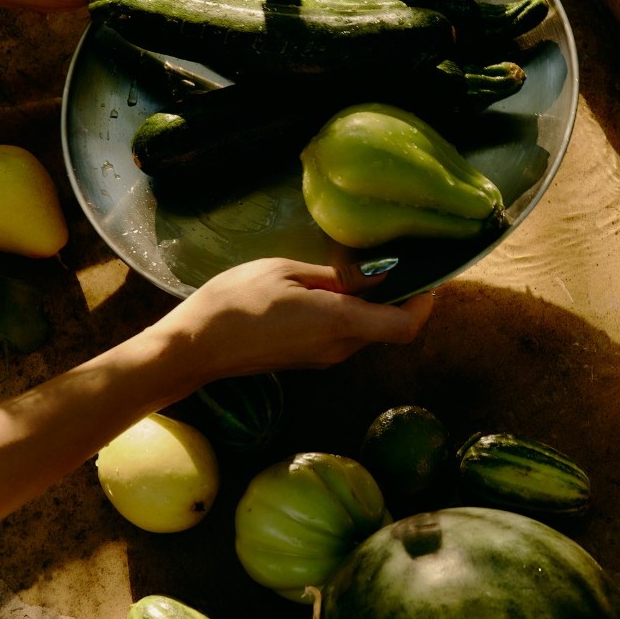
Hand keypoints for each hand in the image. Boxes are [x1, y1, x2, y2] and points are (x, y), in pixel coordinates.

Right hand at [0, 256, 431, 522]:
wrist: (194, 348)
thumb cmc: (233, 302)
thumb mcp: (284, 271)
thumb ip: (333, 275)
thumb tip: (375, 273)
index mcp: (339, 323)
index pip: (406, 324)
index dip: (426, 301)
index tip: (426, 272)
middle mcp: (339, 348)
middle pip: (391, 327)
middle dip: (402, 296)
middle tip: (398, 258)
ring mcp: (324, 358)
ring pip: (368, 332)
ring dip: (375, 304)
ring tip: (364, 267)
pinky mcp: (308, 359)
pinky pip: (346, 335)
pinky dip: (353, 313)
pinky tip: (334, 286)